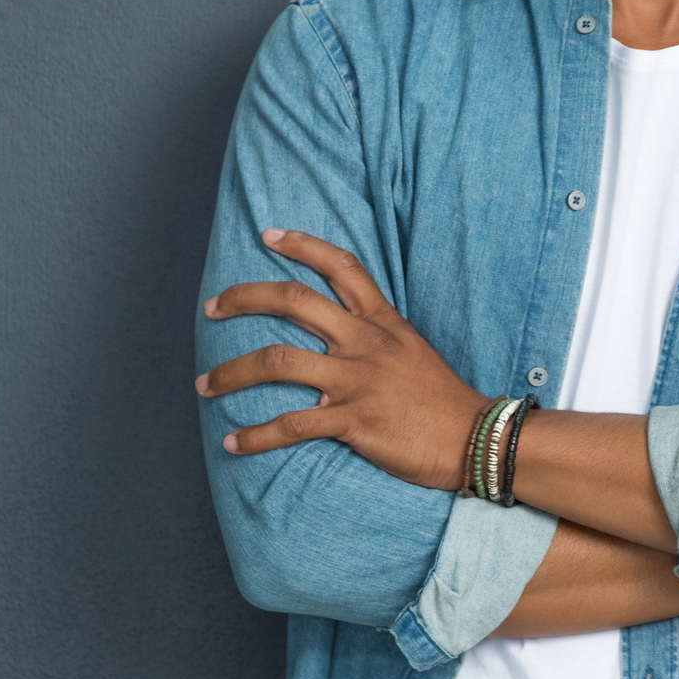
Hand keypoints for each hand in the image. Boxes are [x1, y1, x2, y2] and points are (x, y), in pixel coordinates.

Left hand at [196, 228, 488, 490]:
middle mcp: (365, 342)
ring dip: (232, 373)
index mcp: (381, 322)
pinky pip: (292, 424)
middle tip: (212, 307)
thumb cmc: (440, 397)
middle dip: (245, 298)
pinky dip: (256, 435)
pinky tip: (234, 442)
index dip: (303, 245)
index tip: (269, 236)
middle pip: (295, 302)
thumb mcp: (412, 349)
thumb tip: (338, 333)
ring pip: (279, 362)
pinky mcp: (355, 420)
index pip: (342, 267)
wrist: (473, 437)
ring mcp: (359, 380)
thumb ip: (375, 335)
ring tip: (206, 384)